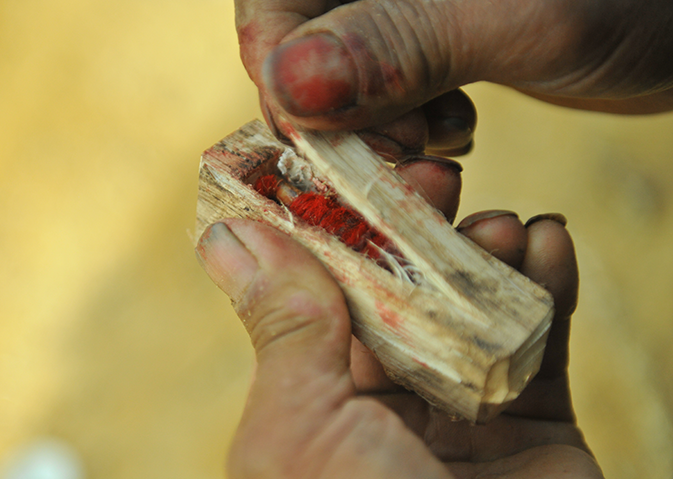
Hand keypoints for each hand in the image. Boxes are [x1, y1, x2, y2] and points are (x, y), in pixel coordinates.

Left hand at [196, 181, 637, 478]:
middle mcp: (380, 414)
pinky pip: (541, 341)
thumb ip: (280, 333)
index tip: (343, 163)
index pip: (315, 299)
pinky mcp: (535, 430)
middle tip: (431, 175)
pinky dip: (547, 285)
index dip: (328, 229)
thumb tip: (229, 238)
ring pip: (469, 307)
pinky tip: (547, 238)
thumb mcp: (300, 434)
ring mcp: (460, 420)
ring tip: (497, 222)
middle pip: (396, 294)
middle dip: (413, 230)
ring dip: (483, 253)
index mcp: (310, 414)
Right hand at [236, 0, 672, 139]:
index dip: (283, 72)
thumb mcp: (522, 15)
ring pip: (333, 72)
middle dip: (337, 111)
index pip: (270, 1)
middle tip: (406, 149)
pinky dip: (400, 122)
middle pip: (296, 39)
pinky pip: (375, 85)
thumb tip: (287, 85)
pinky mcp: (420, 32)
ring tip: (442, 136)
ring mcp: (395, 4)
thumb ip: (402, 43)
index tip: (334, 135)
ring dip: (372, 125)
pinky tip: (451, 125)